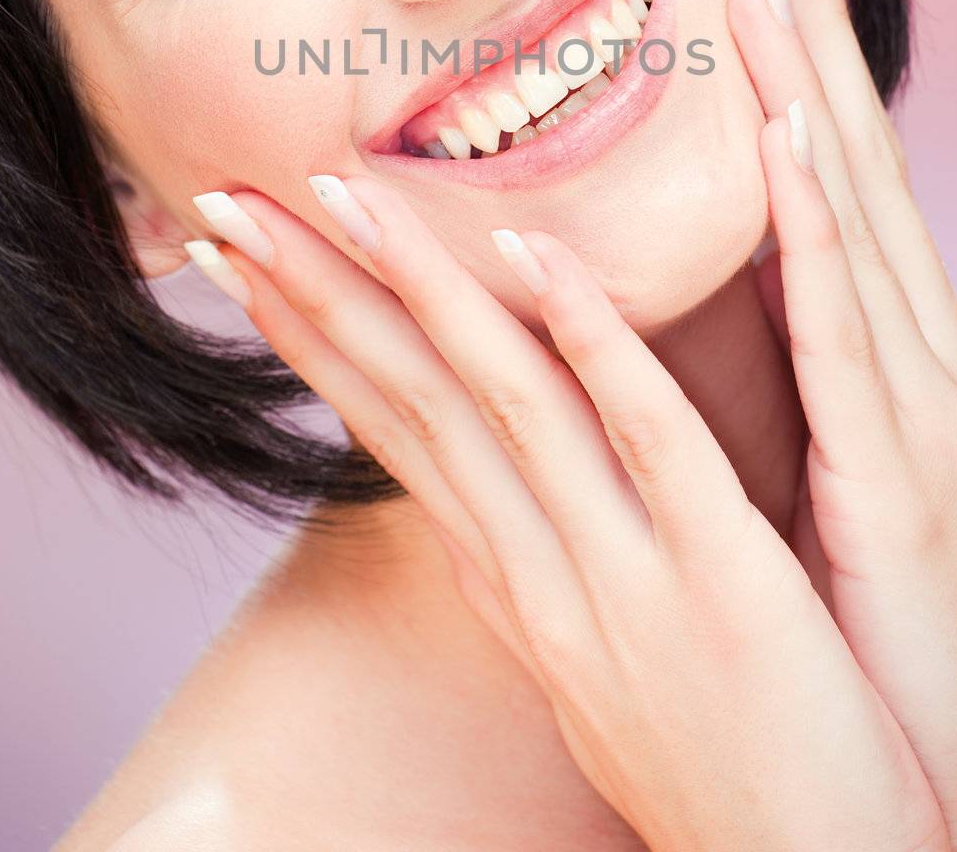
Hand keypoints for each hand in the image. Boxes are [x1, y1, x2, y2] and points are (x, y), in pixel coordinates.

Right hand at [191, 197, 946, 837]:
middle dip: (315, 296)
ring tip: (348, 194)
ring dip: (419, 286)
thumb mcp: (595, 658)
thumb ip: (539, 559)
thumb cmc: (725, 762)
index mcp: (511, 582)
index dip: (312, 340)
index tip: (247, 261)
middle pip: (412, 403)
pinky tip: (533, 252)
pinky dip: (590, 336)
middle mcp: (540, 574)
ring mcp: (622, 578)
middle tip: (230, 205)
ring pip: (502, 401)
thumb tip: (483, 494)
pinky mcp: (724, 583)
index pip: (392, 433)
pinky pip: (648, 436)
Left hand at [724, 0, 956, 851]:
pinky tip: (788, 133)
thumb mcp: (847, 465)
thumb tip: (767, 288)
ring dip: (806, 84)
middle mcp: (922, 353)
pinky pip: (847, 326)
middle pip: (851, 156)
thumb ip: (814, 367)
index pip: (838, 174)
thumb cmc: (886, 614)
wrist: (938, 776)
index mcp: (896, 349)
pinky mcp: (902, 473)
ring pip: (851, 210)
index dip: (804, 59)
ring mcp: (923, 405)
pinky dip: (818, 225)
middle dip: (811, 26)